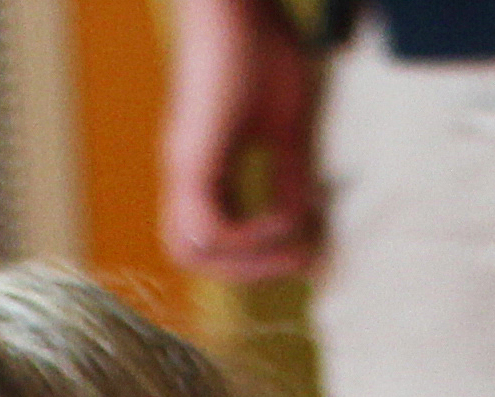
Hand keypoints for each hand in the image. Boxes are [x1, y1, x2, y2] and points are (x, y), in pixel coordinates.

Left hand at [163, 0, 327, 277]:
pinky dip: (245, 238)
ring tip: (291, 244)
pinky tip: (281, 220)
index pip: (216, 238)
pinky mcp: (191, 158)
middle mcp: (188, 174)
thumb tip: (304, 224)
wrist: (236, 5)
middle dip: (247, 271)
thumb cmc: (263, 48)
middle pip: (192, 255)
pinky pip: (207, 229)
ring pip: (189, 250)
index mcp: (206, 168)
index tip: (309, 248)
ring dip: (243, 263)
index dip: (257, 256)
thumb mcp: (288, 127)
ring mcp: (185, 167)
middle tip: (298, 259)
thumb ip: (291, 178)